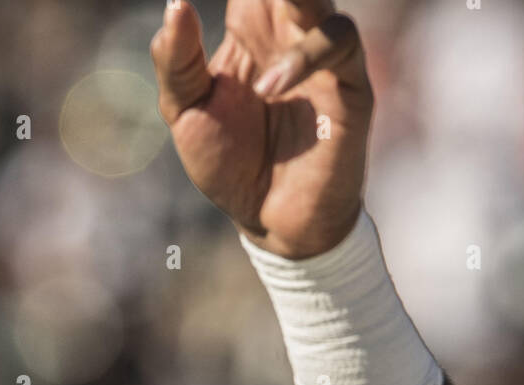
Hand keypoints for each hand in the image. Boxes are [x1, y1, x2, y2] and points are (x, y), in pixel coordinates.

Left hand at [150, 1, 372, 257]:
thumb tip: (176, 1)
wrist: (269, 223)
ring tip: (255, 46)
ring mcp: (321, 56)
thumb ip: (175, 60)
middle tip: (244, 2)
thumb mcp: (186, 113)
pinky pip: (341, 44)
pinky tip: (270, 87)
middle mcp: (289, 30)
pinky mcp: (348, 89)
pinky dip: (306, 56)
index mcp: (249, 24)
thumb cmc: (230, 164)